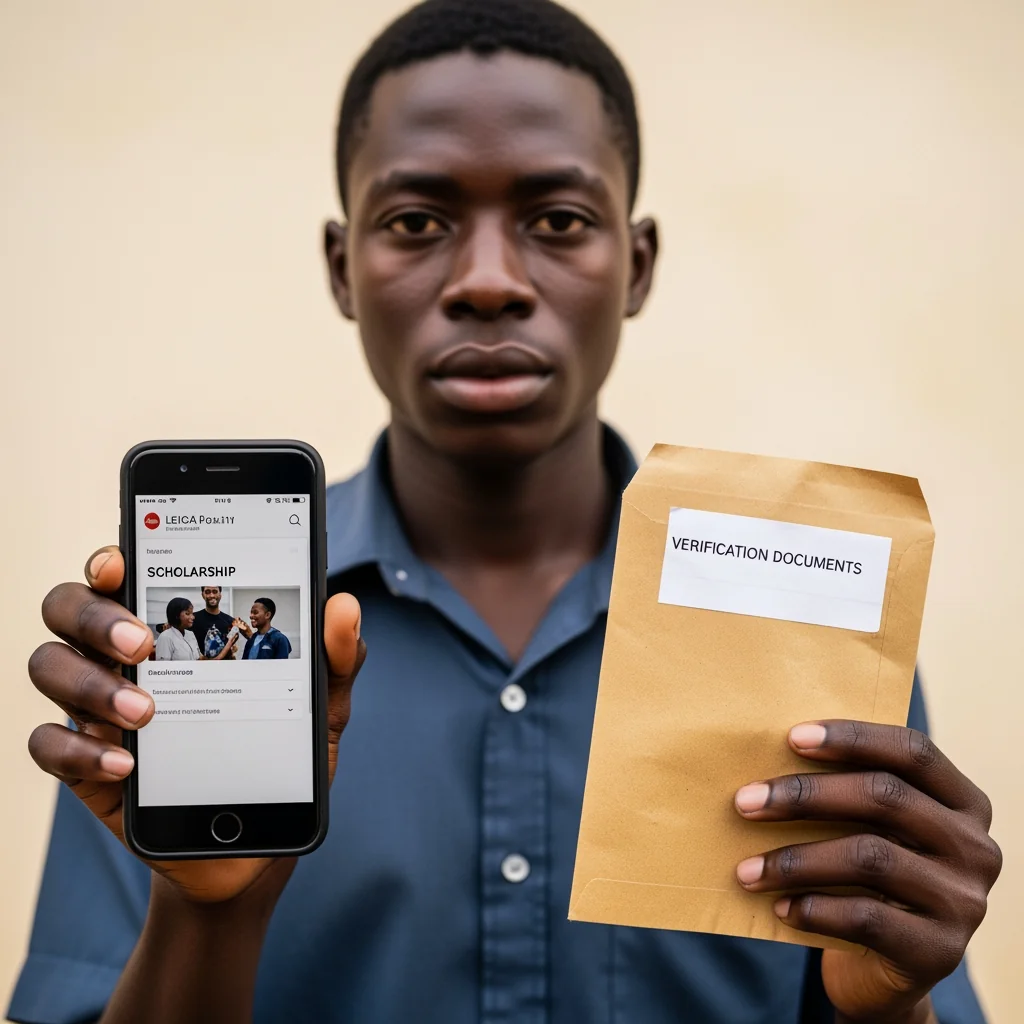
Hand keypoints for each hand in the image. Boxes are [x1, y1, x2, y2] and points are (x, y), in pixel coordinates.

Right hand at [28, 545, 364, 905]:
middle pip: (68, 608)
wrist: (254, 839)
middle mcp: (123, 656)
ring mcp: (98, 707)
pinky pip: (47, 745)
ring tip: (147, 711)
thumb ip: (334, 656)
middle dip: (95, 616)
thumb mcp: (318, 705)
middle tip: (142, 644)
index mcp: (174, 627)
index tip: (120, 561)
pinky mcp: (85, 763)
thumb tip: (344, 605)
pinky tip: (126, 764)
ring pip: (49, 665)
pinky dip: (78, 750)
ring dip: (90, 683)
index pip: (123, 572)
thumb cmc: (278, 752)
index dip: (111, 558)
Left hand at [734, 720, 1000, 1022]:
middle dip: (805, 795)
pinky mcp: (939, 951)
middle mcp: (974, 847)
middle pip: (885, 797)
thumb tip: (765, 754)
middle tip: (745, 802)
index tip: (791, 737)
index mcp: (963, 802)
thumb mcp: (870, 829)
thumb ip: (847, 791)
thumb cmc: (866, 877)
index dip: (853, 737)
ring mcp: (963, 901)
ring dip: (796, 860)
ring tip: (747, 869)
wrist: (885, 970)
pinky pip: (867, 917)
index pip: (912, 751)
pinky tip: (780, 907)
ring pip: (870, 857)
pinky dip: (814, 908)